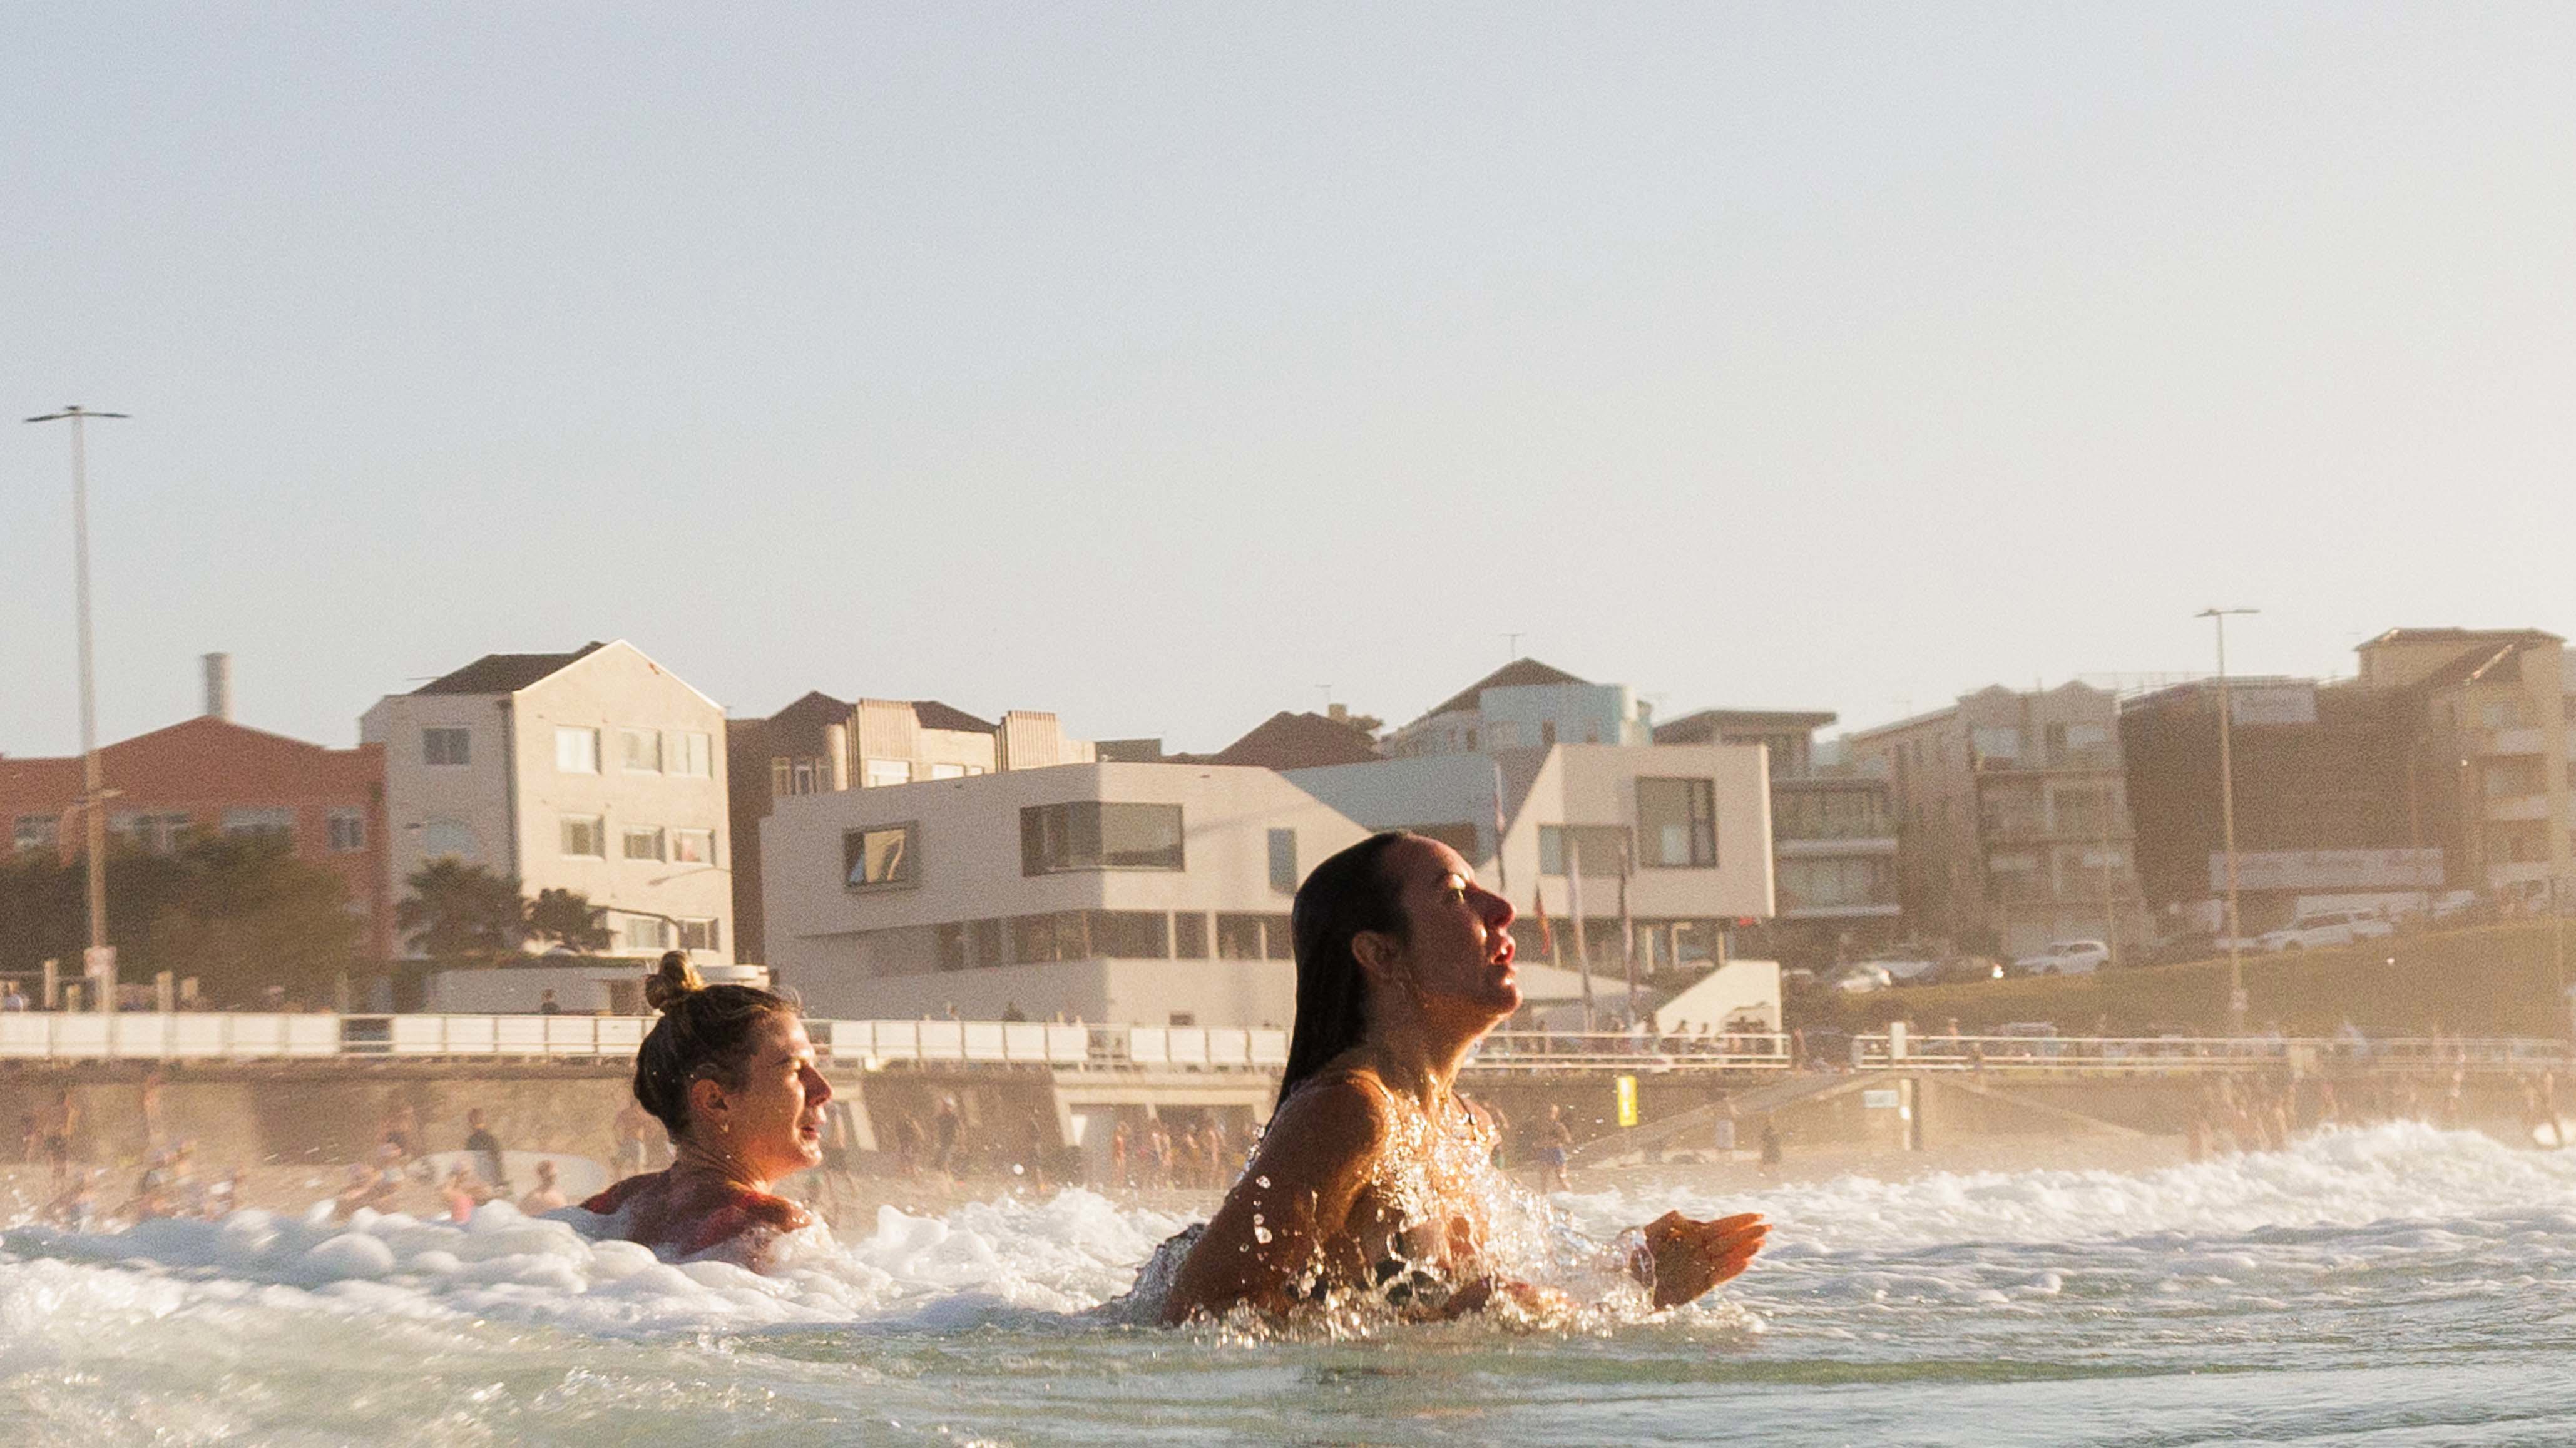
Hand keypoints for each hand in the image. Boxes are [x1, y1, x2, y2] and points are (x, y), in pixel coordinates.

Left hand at [1637, 1210, 1766, 1307]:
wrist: (1619, 1286)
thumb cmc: (1627, 1256)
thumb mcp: (1641, 1235)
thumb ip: (1662, 1225)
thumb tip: (1680, 1214)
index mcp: (1687, 1236)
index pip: (1719, 1226)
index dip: (1738, 1221)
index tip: (1757, 1215)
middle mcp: (1697, 1252)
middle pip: (1728, 1241)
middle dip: (1748, 1234)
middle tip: (1769, 1227)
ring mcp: (1698, 1269)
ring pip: (1726, 1258)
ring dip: (1743, 1250)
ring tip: (1761, 1243)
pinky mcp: (1696, 1288)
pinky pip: (1717, 1277)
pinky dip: (1731, 1270)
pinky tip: (1745, 1262)